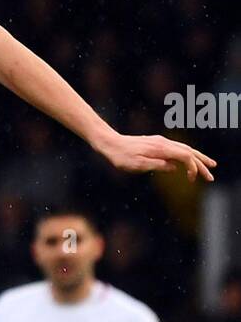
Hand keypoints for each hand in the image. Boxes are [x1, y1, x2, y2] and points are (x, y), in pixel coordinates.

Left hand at [91, 128, 214, 182]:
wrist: (110, 143)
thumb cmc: (121, 157)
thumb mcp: (137, 165)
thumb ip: (157, 165)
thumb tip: (174, 168)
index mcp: (160, 148)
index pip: (185, 156)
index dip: (193, 167)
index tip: (193, 179)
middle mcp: (164, 142)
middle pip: (189, 151)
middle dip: (202, 163)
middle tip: (212, 175)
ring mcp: (161, 142)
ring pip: (185, 149)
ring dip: (197, 159)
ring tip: (208, 166)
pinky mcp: (157, 143)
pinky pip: (177, 149)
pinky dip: (187, 155)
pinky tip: (188, 162)